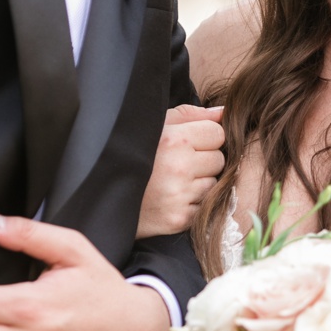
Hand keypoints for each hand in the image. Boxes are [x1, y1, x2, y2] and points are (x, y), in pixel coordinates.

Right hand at [137, 105, 224, 237]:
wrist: (105, 197)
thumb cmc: (131, 155)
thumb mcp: (154, 126)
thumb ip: (190, 115)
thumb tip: (225, 112)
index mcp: (173, 140)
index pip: (217, 133)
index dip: (204, 137)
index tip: (186, 143)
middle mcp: (179, 167)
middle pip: (219, 159)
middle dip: (203, 160)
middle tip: (178, 164)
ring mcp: (181, 196)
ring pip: (215, 184)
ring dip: (199, 183)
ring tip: (174, 181)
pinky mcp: (180, 219)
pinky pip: (205, 206)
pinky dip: (193, 203)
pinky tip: (172, 198)